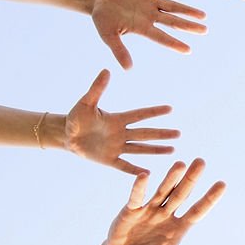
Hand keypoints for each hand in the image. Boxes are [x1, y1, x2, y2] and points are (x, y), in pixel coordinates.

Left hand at [64, 69, 178, 174]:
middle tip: (178, 133)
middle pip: (145, 134)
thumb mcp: (86, 102)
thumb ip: (97, 88)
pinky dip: (135, 170)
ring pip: (140, 149)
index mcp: (117, 119)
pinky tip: (148, 174)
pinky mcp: (109, 160)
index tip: (170, 109)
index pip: (139, 115)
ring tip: (172, 150)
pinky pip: (124, 166)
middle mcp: (121, 133)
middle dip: (161, 134)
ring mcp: (116, 147)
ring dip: (156, 150)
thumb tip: (106, 70)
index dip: (154, 112)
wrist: (66, 135)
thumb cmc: (75, 117)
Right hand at [90, 0, 206, 69]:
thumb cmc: (103, 19)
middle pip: (173, 22)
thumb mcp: (109, 36)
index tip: (188, 50)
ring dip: (188, 10)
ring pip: (173, 6)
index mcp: (142, 27)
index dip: (174, 43)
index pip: (162, 37)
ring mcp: (151, 2)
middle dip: (189, 26)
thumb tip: (128, 69)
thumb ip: (119, 51)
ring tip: (202, 15)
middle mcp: (150, 15)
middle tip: (205, 30)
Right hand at [107, 159, 225, 244]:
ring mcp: (149, 211)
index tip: (223, 184)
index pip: (198, 210)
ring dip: (170, 179)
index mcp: (179, 227)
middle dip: (191, 179)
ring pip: (162, 192)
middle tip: (202, 162)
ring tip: (180, 164)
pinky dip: (140, 188)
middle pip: (182, 194)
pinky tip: (144, 175)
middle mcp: (166, 214)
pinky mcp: (131, 212)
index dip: (209, 198)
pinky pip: (136, 198)